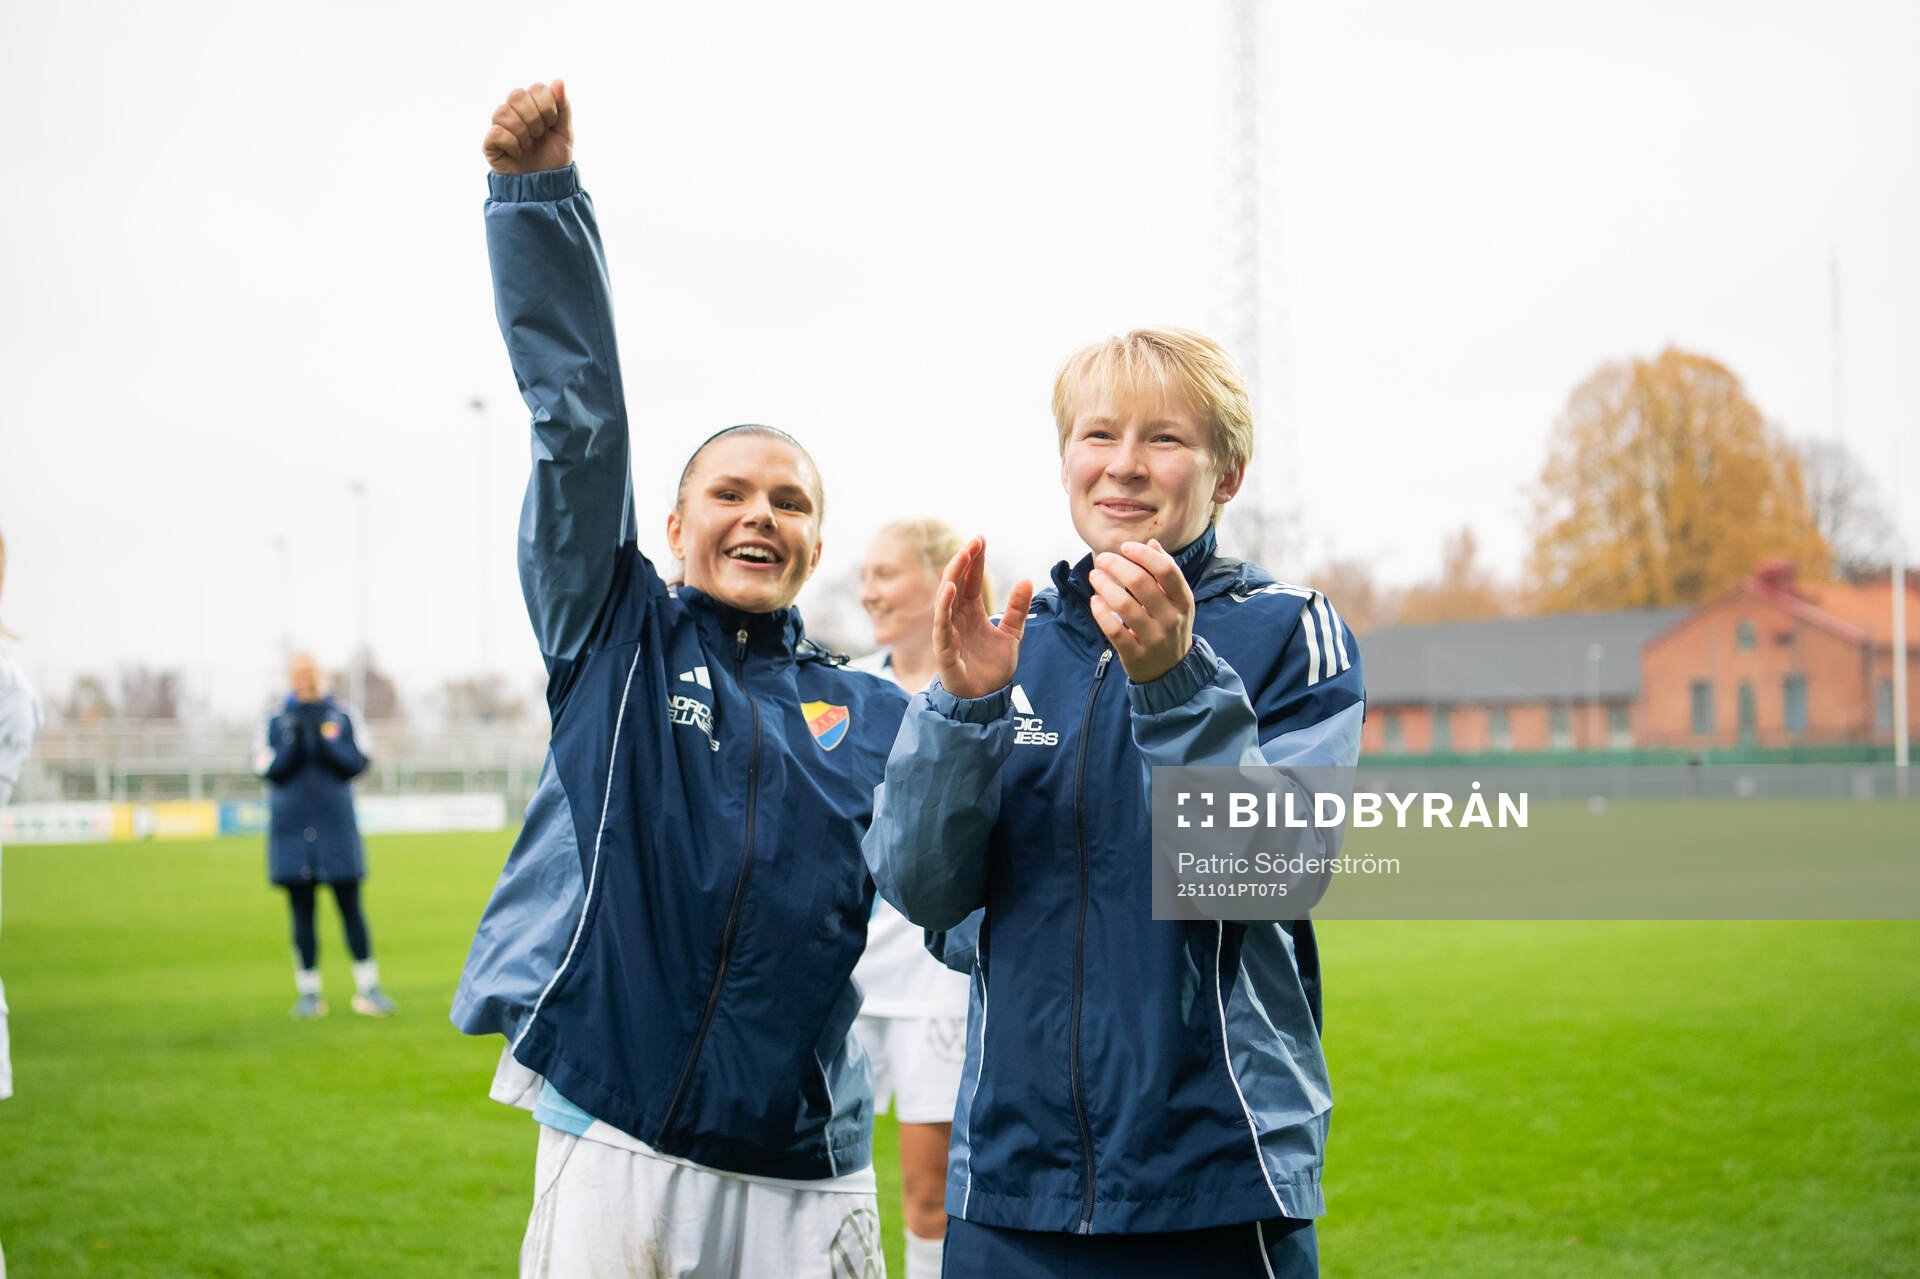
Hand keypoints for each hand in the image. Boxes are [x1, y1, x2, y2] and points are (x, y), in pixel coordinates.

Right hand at [483, 80, 571, 174]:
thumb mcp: (564, 133)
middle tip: (539, 134)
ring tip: (528, 145)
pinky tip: (517, 153)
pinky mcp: (490, 144)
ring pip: (503, 112)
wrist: (545, 187)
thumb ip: (563, 106)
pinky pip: (496, 133)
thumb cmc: (554, 159)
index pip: (537, 88)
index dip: (547, 106)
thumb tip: (558, 81)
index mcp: (532, 105)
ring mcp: (500, 126)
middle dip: (535, 117)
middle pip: (517, 95)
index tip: (551, 124)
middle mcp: (513, 112)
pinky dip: (512, 144)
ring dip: (523, 132)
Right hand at [933, 538, 1033, 699]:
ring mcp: (949, 632)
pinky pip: (942, 624)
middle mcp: (957, 619)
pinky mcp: (944, 650)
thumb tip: (1027, 580)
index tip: (981, 539)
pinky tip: (950, 588)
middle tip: (974, 541)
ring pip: (945, 599)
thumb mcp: (1012, 635)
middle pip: (956, 583)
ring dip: (953, 575)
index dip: (975, 560)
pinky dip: (944, 606)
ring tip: (962, 556)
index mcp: (971, 613)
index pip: (971, 580)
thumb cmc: (992, 669)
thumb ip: (1018, 609)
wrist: (985, 701)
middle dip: (963, 561)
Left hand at [1088, 539, 1193, 683]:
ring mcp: (1154, 638)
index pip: (1166, 570)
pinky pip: (1114, 630)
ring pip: (1124, 605)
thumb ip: (1166, 572)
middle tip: (1102, 559)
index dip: (1143, 554)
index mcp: (1183, 600)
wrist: (1172, 670)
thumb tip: (1152, 543)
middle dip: (1116, 565)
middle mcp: (1171, 618)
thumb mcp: (1177, 600)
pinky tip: (1095, 601)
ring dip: (1104, 585)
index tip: (1125, 547)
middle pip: (1140, 582)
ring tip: (1094, 576)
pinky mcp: (1135, 654)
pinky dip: (1101, 612)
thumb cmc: (1170, 625)